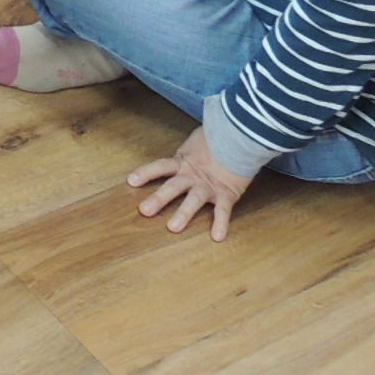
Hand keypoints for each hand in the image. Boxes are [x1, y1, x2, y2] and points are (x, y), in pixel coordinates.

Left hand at [130, 126, 253, 239]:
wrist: (243, 138)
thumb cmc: (217, 139)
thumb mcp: (195, 141)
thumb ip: (184, 148)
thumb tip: (178, 143)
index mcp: (183, 162)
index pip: (160, 166)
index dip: (146, 173)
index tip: (131, 181)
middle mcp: (192, 175)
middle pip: (173, 187)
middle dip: (159, 199)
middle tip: (144, 211)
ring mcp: (209, 185)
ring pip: (194, 200)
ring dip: (183, 213)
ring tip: (173, 228)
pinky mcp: (227, 193)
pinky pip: (223, 210)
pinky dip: (221, 223)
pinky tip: (217, 236)